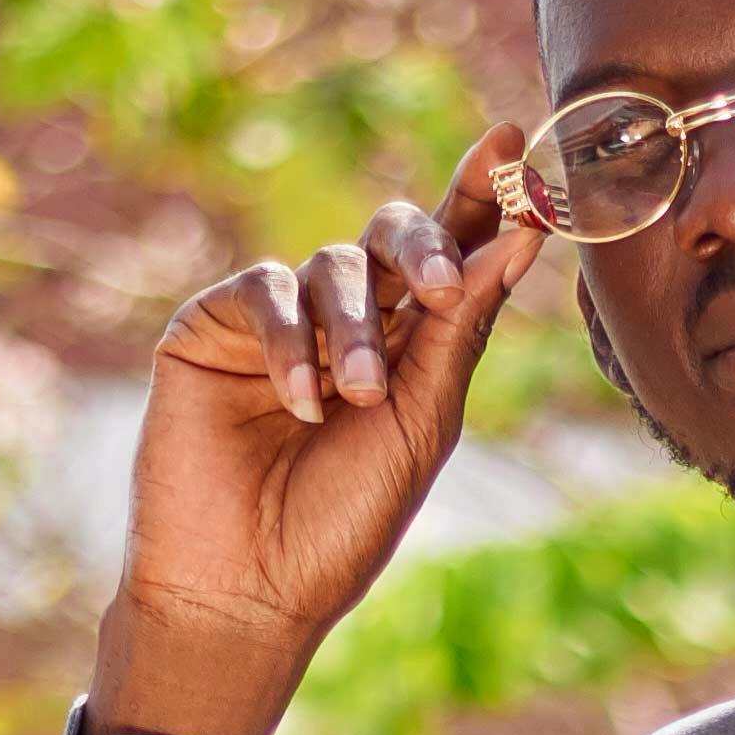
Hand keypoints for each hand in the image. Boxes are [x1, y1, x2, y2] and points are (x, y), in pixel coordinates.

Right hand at [98, 130, 540, 734]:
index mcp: (408, 346)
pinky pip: (265, 291)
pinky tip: (302, 401)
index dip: (481, 194)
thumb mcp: (419, 425)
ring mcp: (279, 320)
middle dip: (422, 244)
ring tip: (356, 397)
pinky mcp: (214, 327)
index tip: (514, 145)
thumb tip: (520, 235)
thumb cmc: (341, 525)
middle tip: (438, 284)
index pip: (450, 252)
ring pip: (334, 265)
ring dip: (354, 329)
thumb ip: (458, 330)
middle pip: (394, 234)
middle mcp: (347, 321)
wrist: (247, 589)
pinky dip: (292, 341)